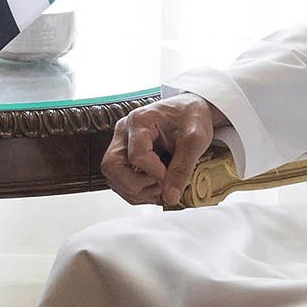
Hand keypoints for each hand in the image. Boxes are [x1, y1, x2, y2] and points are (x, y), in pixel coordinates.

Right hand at [100, 93, 224, 206]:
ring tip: (160, 187)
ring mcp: (122, 143)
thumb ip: (182, 168)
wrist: (190, 109)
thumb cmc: (191, 117)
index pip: (136, 156)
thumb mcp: (195, 140)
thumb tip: (170, 197)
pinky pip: (119, 180)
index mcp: (139, 121)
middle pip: (112, 166)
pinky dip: (135, 191)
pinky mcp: (124, 155)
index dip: (155, 173)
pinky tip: (154, 188)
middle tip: (160, 185)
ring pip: (112, 176)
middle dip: (136, 184)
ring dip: (135, 191)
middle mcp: (124, 132)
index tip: (172, 176)